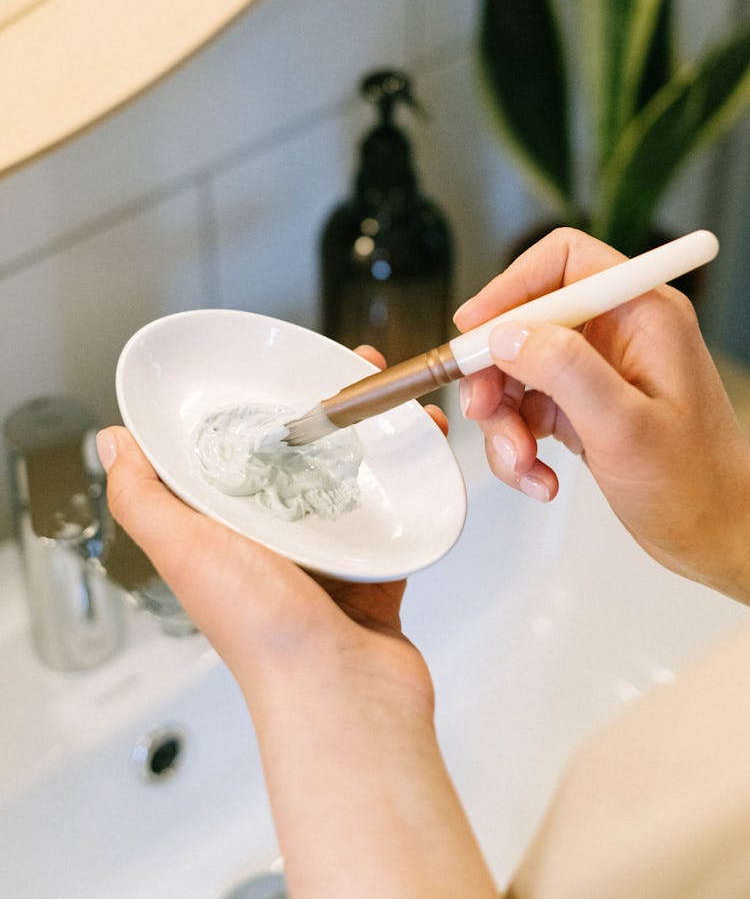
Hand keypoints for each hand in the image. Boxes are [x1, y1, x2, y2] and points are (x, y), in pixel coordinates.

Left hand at [97, 346, 495, 896]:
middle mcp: (274, 547)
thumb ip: (142, 499)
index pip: (232, 458)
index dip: (251, 411)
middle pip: (298, 461)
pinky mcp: (377, 573)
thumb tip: (110, 444)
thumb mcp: (185, 550)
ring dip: (371, 439)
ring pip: (351, 482)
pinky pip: (397, 515)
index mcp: (226, 538)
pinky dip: (412, 481)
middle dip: (322, 413)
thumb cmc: (263, 633)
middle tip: (350, 372)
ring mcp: (329, 560)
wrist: (342, 698)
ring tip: (394, 401)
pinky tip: (423, 450)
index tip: (273, 371)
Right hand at [454, 228, 749, 603]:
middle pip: (528, 322)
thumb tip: (506, 335)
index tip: (474, 327)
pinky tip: (539, 477)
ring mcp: (601, 372)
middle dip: (497, 372)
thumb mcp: (625, 427)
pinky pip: (529, 409)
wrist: (717, 538)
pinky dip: (520, 445)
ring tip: (523, 463)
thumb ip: (565, 371)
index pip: (564, 262)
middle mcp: (620, 334)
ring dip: (506, 420)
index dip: (512, 286)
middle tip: (486, 411)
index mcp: (642, 315)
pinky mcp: (586, 407)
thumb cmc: (697, 486)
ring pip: (520, 371)